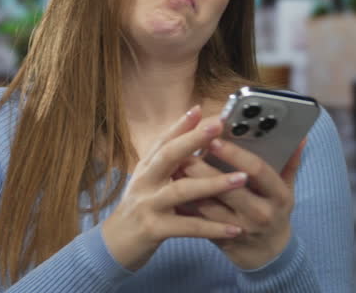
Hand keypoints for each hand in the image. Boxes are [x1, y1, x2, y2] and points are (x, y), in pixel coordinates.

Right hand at [101, 106, 249, 270]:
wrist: (114, 246)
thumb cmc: (140, 210)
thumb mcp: (149, 182)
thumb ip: (168, 164)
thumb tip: (191, 138)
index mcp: (146, 168)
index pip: (163, 141)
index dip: (180, 124)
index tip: (199, 109)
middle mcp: (145, 182)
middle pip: (169, 156)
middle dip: (194, 139)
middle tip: (219, 126)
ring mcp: (148, 205)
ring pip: (182, 190)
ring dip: (214, 183)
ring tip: (241, 178)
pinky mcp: (154, 230)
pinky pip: (187, 226)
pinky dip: (212, 228)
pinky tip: (234, 228)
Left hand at [181, 124, 306, 269]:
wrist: (269, 254)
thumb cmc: (275, 212)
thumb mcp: (286, 189)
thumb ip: (290, 162)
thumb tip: (300, 136)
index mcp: (278, 196)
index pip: (257, 170)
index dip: (235, 154)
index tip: (214, 139)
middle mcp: (261, 213)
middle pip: (228, 188)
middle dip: (204, 167)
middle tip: (185, 149)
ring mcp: (240, 229)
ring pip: (209, 205)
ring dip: (189, 184)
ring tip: (174, 164)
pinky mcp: (221, 239)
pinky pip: (199, 219)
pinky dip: (185, 203)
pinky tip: (172, 187)